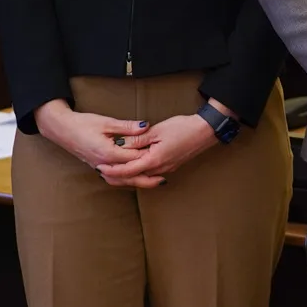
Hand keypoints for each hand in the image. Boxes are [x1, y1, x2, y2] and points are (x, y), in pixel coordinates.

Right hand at [34, 100, 157, 185]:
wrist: (62, 129)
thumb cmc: (82, 124)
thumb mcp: (107, 122)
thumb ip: (127, 127)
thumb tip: (146, 126)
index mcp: (108, 153)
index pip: (134, 160)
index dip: (149, 158)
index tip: (163, 158)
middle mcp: (104, 164)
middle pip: (130, 177)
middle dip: (147, 179)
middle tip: (163, 180)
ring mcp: (99, 168)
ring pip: (121, 181)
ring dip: (137, 182)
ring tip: (152, 183)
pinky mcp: (97, 167)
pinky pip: (114, 179)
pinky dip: (125, 181)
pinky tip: (134, 179)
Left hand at [95, 108, 221, 188]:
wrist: (205, 131)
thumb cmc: (183, 128)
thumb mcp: (157, 130)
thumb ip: (138, 139)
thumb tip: (121, 144)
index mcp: (154, 160)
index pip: (128, 170)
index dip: (112, 170)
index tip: (100, 167)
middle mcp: (160, 168)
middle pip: (134, 178)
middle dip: (117, 177)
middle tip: (102, 173)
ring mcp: (166, 169)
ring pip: (142, 177)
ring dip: (127, 175)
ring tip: (113, 171)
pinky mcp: (170, 165)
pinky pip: (150, 173)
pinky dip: (138, 172)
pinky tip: (133, 167)